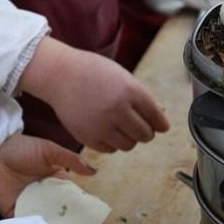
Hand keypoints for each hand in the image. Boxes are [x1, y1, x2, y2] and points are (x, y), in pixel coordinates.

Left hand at [0, 133, 95, 217]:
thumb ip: (70, 160)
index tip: (89, 214)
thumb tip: (94, 171)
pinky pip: (24, 223)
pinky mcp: (12, 211)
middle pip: (58, 210)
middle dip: (66, 219)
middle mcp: (42, 193)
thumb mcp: (50, 150)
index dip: (78, 204)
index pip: (69, 195)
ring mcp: (28, 203)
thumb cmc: (21, 148)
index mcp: (54, 179)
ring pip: (43, 218)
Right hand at [19, 37, 170, 152]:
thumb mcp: (124, 78)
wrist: (61, 75)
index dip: (162, 124)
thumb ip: (143, 98)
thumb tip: (162, 116)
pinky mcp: (87, 137)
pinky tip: (108, 130)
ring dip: (129, 138)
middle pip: (146, 135)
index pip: (157, 118)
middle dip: (147, 131)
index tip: (161, 125)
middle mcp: (117, 110)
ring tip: (122, 126)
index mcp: (131, 91)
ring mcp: (101, 125)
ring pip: (129, 145)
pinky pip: (110, 150)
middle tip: (141, 126)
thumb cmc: (96, 73)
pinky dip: (112, 143)